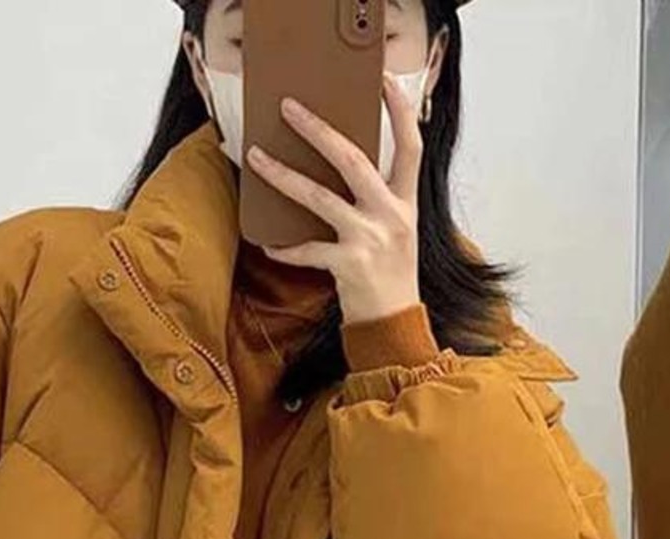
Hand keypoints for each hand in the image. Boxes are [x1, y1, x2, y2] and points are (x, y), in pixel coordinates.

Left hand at [245, 75, 422, 324]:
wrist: (395, 325)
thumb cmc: (391, 277)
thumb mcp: (396, 232)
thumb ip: (378, 201)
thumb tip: (343, 171)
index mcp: (407, 202)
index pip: (411, 146)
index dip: (401, 111)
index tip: (384, 81)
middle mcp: (392, 215)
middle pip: (353, 159)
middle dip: (318, 130)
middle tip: (289, 108)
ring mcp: (370, 239)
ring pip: (319, 197)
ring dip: (284, 176)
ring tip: (258, 159)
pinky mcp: (349, 265)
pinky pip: (307, 249)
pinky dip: (284, 247)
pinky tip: (267, 243)